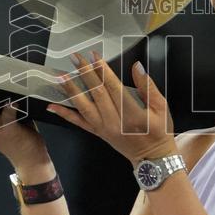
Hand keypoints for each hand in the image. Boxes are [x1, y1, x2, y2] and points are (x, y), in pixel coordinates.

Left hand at [46, 51, 176, 164]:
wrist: (152, 158)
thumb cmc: (160, 131)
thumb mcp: (162, 108)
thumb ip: (148, 87)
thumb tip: (137, 67)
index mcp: (132, 114)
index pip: (113, 87)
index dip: (103, 70)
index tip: (94, 56)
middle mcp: (115, 121)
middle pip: (97, 93)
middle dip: (85, 74)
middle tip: (75, 58)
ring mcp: (104, 128)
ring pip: (84, 107)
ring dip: (71, 91)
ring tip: (61, 76)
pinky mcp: (98, 133)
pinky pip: (79, 123)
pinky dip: (65, 115)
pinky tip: (53, 106)